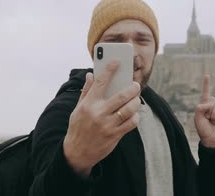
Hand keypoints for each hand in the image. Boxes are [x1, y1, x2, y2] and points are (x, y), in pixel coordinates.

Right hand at [63, 61, 140, 177]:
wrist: (77, 153)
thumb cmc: (78, 127)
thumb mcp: (78, 109)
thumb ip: (86, 91)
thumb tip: (90, 74)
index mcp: (88, 104)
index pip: (101, 82)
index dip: (110, 69)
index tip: (117, 61)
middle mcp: (98, 113)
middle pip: (121, 96)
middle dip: (132, 88)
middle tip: (136, 85)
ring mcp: (107, 125)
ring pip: (129, 109)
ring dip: (136, 102)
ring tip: (137, 98)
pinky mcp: (115, 135)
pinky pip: (131, 123)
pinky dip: (135, 116)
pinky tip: (134, 113)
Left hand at [194, 75, 214, 147]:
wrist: (211, 139)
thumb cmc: (203, 129)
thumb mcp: (197, 117)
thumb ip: (200, 107)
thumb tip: (211, 102)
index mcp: (205, 106)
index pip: (206, 93)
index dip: (206, 84)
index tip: (207, 75)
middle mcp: (213, 107)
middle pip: (211, 101)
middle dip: (208, 110)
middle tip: (208, 119)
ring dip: (213, 116)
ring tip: (213, 122)